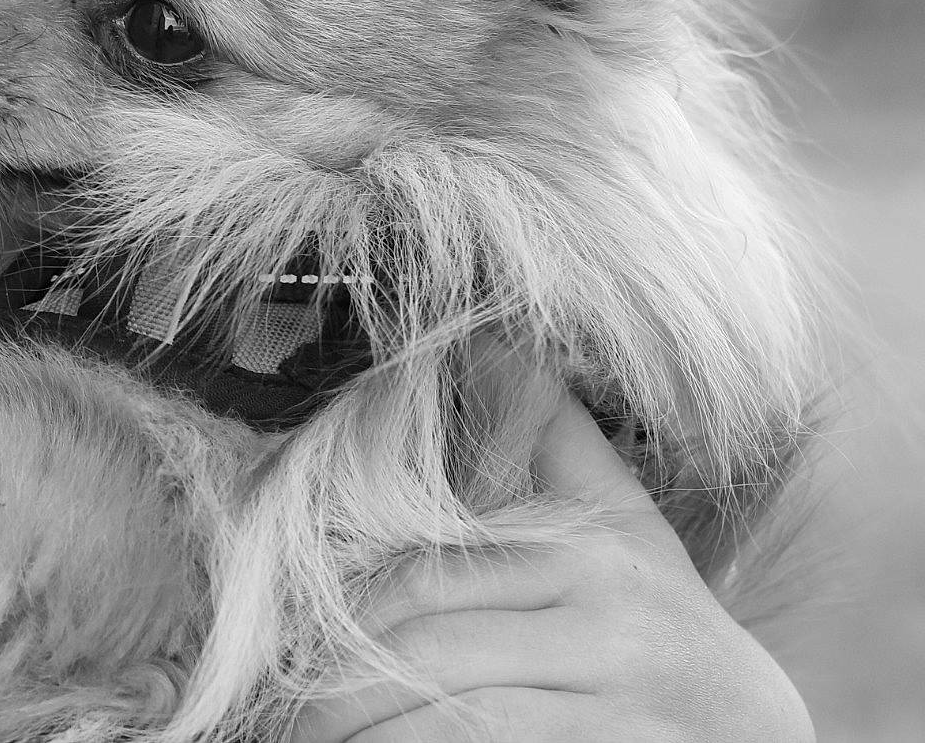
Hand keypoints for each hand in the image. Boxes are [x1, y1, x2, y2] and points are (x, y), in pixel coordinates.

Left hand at [287, 394, 813, 741]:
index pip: (423, 581)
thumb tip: (486, 339)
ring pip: (454, 717)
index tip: (284, 657)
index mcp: (594, 553)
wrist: (762, 740)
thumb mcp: (626, 537)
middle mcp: (619, 618)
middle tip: (281, 720)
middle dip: (336, 691)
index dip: (339, 624)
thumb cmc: (665, 640)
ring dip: (366, 738)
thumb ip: (554, 450)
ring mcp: (634, 700)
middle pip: (427, 649)